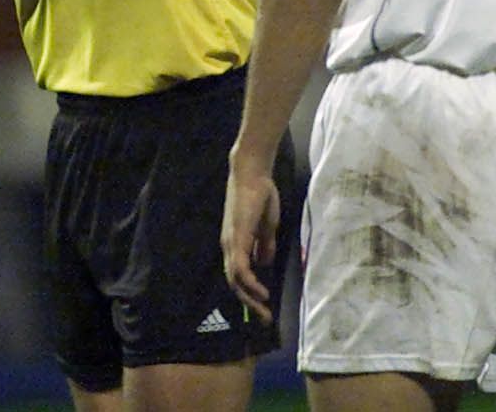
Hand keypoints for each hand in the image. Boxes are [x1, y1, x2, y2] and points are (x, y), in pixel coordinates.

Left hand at [220, 157, 279, 323]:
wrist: (253, 175)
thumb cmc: (261, 196)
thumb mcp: (266, 226)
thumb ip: (263, 245)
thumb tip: (263, 263)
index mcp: (236, 243)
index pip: (238, 275)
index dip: (250, 293)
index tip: (266, 307)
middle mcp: (229, 245)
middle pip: (234, 282)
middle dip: (250, 303)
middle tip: (265, 319)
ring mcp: (231, 242)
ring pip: (234, 278)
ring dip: (249, 297)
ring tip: (264, 311)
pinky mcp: (236, 237)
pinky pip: (239, 266)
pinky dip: (249, 283)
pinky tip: (261, 292)